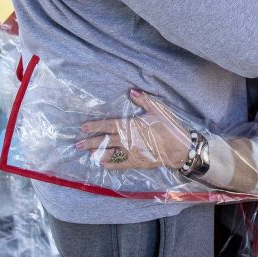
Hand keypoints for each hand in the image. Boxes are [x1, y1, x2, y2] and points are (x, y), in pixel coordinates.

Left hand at [76, 90, 191, 170]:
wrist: (180, 148)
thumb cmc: (169, 127)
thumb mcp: (158, 110)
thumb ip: (144, 100)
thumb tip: (132, 91)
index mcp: (131, 126)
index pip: (108, 126)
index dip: (95, 126)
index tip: (83, 127)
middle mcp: (127, 140)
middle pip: (105, 141)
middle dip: (90, 142)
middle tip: (78, 144)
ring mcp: (131, 153)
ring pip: (109, 154)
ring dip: (97, 153)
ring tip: (88, 154)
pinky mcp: (136, 163)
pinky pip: (119, 165)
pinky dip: (109, 164)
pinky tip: (102, 163)